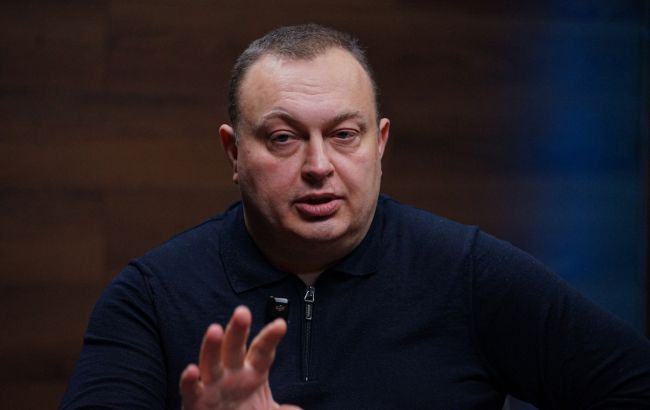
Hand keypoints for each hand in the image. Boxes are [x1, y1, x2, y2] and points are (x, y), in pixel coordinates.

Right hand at [180, 306, 300, 409]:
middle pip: (235, 348)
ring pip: (211, 361)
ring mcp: (212, 385)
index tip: (280, 324)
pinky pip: (191, 390)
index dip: (270, 338)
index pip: (262, 350)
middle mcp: (231, 374)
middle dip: (238, 330)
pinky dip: (189, 381)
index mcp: (253, 372)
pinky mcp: (196, 401)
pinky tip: (192, 370)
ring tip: (215, 330)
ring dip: (212, 347)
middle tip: (242, 312)